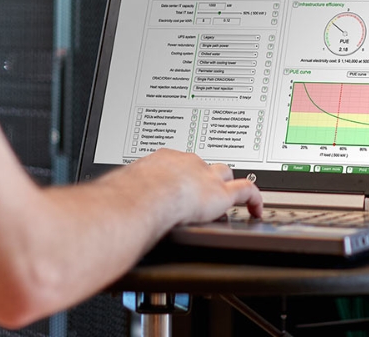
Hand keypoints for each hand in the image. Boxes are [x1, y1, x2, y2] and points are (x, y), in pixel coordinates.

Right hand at [128, 149, 262, 224]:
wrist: (144, 196)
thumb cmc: (130, 193)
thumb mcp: (126, 187)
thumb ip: (127, 193)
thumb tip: (113, 205)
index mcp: (164, 159)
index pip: (178, 163)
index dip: (182, 175)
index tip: (179, 185)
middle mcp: (187, 162)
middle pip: (204, 165)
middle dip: (205, 176)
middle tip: (203, 191)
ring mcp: (205, 176)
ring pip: (225, 174)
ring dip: (227, 185)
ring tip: (230, 197)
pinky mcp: (220, 194)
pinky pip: (246, 191)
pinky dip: (254, 199)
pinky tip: (256, 210)